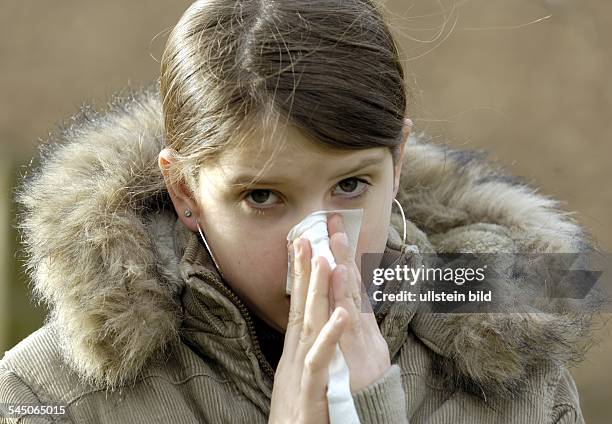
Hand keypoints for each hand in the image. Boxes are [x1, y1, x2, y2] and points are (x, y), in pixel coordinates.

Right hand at [269, 237, 348, 423]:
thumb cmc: (300, 410)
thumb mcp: (302, 372)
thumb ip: (308, 346)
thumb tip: (312, 322)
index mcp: (298, 347)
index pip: (300, 304)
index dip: (303, 274)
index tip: (306, 244)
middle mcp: (296, 352)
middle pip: (302, 305)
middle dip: (306, 270)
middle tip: (308, 236)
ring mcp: (301, 368)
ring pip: (310, 324)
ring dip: (317, 292)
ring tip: (325, 260)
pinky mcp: (309, 389)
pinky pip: (320, 359)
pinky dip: (330, 336)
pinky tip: (342, 314)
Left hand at [327, 213, 390, 391]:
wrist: (370, 413)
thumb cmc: (359, 383)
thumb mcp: (356, 347)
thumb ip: (353, 322)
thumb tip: (347, 299)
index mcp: (357, 323)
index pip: (347, 283)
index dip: (341, 256)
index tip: (330, 230)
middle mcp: (362, 329)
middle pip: (352, 287)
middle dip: (343, 254)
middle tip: (334, 224)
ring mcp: (362, 345)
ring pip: (352, 307)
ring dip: (345, 279)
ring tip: (336, 251)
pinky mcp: (359, 367)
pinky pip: (350, 344)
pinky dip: (345, 323)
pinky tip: (341, 304)